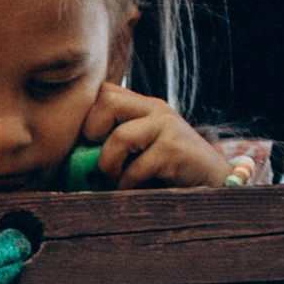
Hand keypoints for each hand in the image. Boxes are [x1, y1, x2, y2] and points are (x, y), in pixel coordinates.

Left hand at [78, 82, 236, 193]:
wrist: (215, 185)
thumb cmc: (167, 176)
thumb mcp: (138, 155)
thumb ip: (111, 149)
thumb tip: (68, 166)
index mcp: (142, 107)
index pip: (103, 92)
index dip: (85, 117)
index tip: (86, 147)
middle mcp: (154, 109)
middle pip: (105, 101)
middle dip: (91, 135)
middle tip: (98, 160)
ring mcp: (166, 126)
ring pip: (118, 138)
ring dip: (108, 168)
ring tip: (117, 182)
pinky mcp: (174, 149)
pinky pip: (134, 169)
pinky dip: (126, 187)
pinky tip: (134, 192)